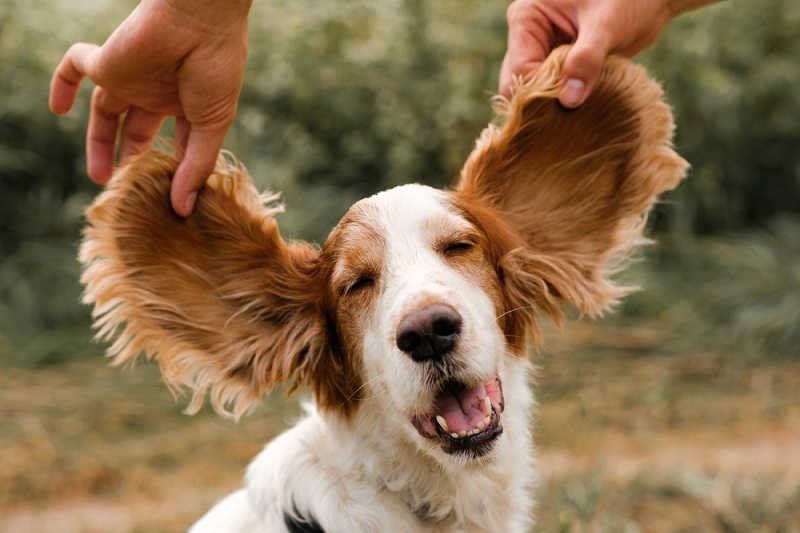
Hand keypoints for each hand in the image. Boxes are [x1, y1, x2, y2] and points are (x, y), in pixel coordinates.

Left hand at [49, 0, 250, 215]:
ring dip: (98, 143)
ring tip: (100, 178)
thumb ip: (196, 166)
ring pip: (104, 112)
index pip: (174, 140)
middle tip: (128, 192)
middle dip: (131, 159)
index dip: (172, 168)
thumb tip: (184, 210)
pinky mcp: (107, 61)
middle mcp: (156, 92)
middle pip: (135, 131)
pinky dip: (61, 84)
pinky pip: (73, 67)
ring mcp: (130, 77)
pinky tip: (57, 110)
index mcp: (186, 104)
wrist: (202, 18)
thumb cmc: (217, 67)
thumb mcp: (212, 124)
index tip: (170, 200)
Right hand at [499, 0, 715, 105]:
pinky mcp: (558, 64)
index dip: (540, 91)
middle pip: (518, 83)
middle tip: (568, 117)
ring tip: (577, 114)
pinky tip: (582, 109)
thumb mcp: (606, 25)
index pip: (520, 69)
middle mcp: (528, 35)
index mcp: (527, 18)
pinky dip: (565, 101)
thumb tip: (568, 100)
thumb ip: (587, 59)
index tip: (568, 105)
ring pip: (532, 91)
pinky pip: (551, 91)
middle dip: (540, 102)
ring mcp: (542, 51)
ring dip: (553, 104)